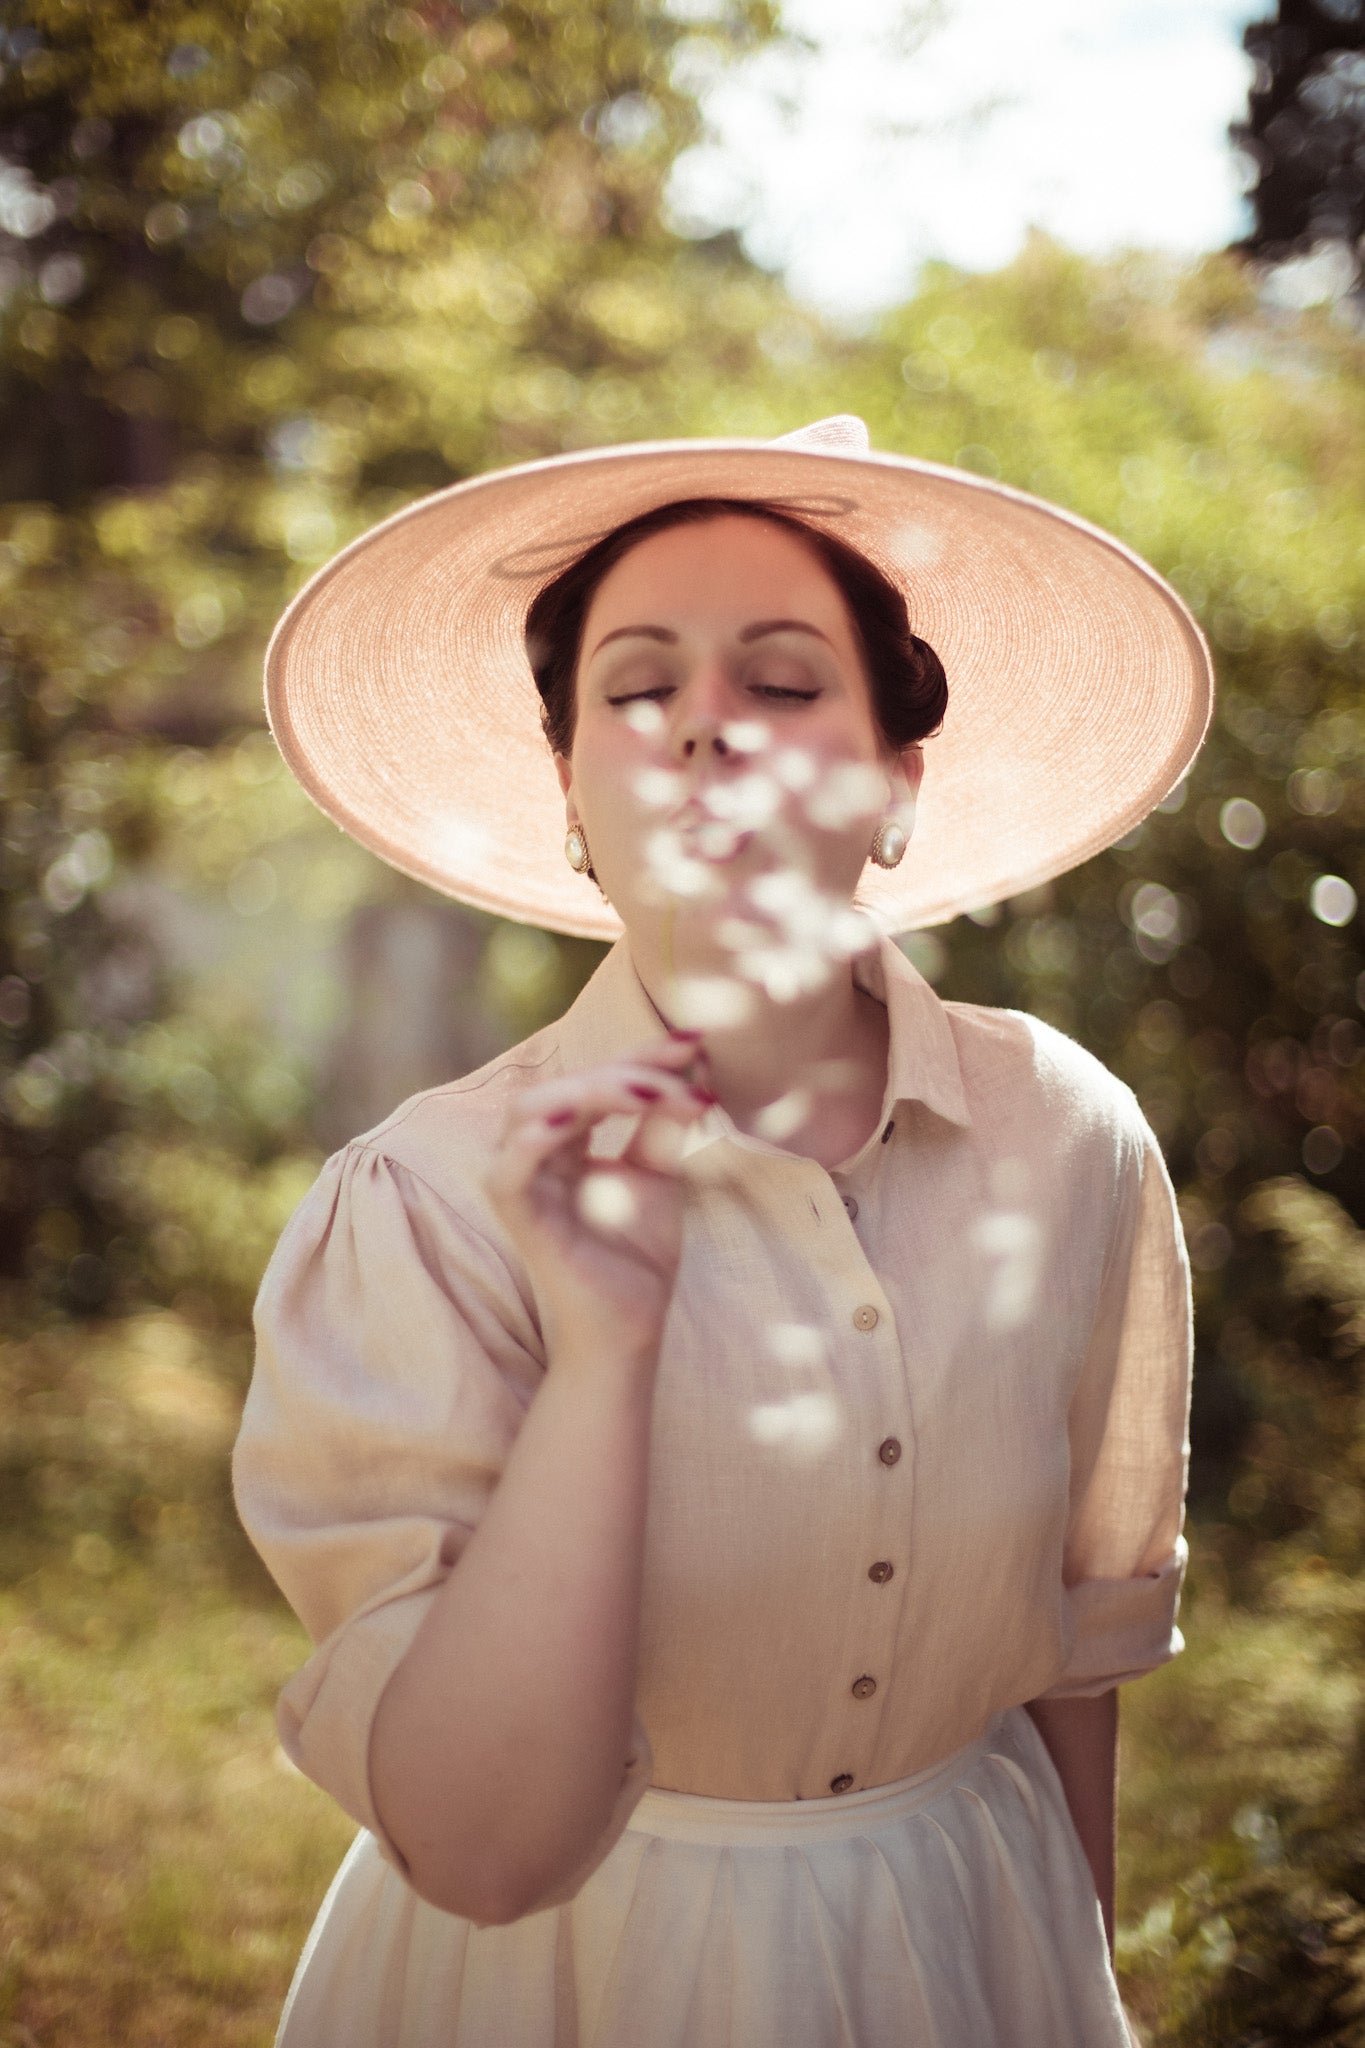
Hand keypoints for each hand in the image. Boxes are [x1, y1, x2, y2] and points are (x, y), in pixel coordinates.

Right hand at [486, 1035, 710, 1367]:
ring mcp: (524, 1185)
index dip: (641, 1055)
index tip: (695, 1041)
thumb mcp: (660, 1175)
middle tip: (683, 1073)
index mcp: (566, 1141)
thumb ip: (665, 1124)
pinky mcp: (518, 1219)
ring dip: (589, 1093)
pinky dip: (531, 1142)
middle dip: (626, 1070)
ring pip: (529, 1112)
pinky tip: (572, 1122)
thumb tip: (693, 1067)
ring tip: (647, 1094)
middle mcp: (536, 1155)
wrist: (631, 1328)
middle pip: (564, 1086)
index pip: (596, 1079)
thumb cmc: (637, 1257)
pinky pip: (507, 1172)